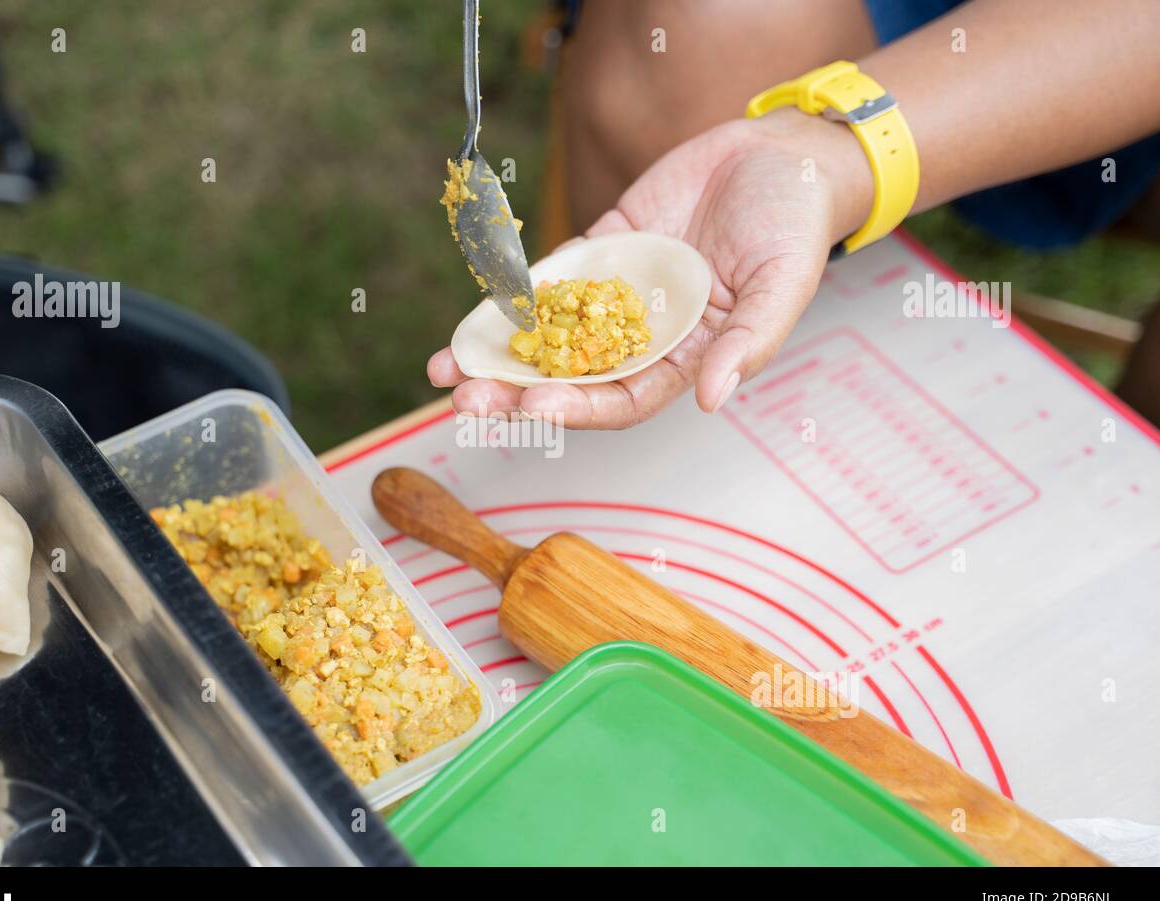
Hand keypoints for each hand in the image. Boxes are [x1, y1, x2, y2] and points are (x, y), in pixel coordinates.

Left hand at [428, 109, 873, 427]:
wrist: (779, 155)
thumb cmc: (793, 226)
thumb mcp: (783, 286)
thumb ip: (749, 345)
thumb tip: (713, 400)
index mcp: (685, 359)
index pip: (623, 399)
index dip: (580, 408)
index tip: (537, 407)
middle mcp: (640, 336)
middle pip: (569, 378)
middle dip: (517, 393)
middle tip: (466, 401)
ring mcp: (615, 295)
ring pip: (547, 335)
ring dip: (497, 355)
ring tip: (444, 370)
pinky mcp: (600, 249)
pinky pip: (548, 279)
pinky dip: (509, 297)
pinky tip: (471, 314)